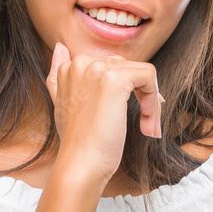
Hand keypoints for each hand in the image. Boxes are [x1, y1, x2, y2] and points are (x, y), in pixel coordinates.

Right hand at [45, 42, 163, 185]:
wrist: (80, 164)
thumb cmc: (77, 141)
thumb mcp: (62, 103)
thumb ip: (58, 76)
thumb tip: (60, 47)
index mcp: (70, 67)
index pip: (111, 66)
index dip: (126, 90)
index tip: (129, 113)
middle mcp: (81, 63)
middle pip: (128, 68)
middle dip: (140, 95)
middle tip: (145, 124)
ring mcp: (97, 69)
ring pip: (142, 73)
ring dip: (151, 102)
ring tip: (147, 127)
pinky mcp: (115, 79)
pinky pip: (149, 77)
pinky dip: (154, 100)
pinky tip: (146, 123)